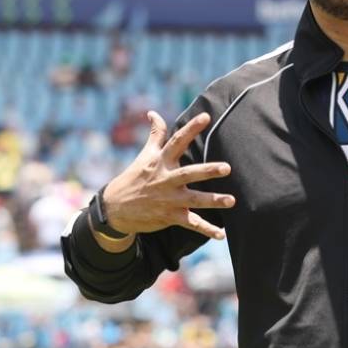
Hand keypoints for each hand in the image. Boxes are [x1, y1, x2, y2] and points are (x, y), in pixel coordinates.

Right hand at [100, 111, 234, 239]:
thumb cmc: (135, 177)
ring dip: (213, 201)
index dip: (191, 128)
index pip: (177, 141)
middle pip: (189, 173)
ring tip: (231, 201)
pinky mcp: (170, 216)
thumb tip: (153, 113)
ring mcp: (169, 199)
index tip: (206, 116)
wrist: (115, 208)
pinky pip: (191, 223)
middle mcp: (166, 179)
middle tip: (227, 168)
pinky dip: (206, 230)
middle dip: (207, 171)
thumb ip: (155, 134)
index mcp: (161, 162)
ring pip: (194, 200)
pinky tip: (221, 235)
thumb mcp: (144, 155)